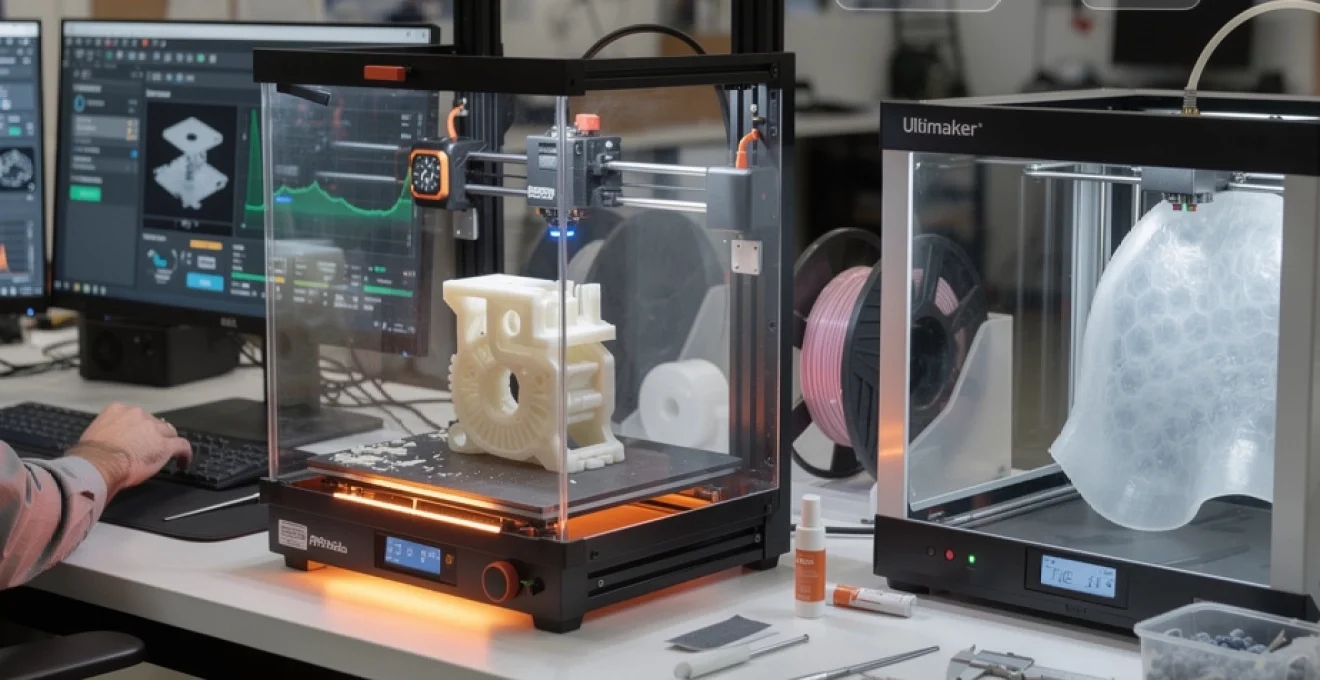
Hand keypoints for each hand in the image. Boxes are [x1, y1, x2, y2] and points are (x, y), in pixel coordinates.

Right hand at [71, 403, 191, 495]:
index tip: (138, 436)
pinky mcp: (165, 445)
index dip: (139, 427)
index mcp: (118, 410)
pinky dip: (185, 454)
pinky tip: (183, 462)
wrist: (98, 464)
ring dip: (167, 442)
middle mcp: (138, 415)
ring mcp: (154, 429)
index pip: (135, 416)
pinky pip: (182, 446)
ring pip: (168, 432)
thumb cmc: (91, 455)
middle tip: (150, 447)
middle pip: (153, 422)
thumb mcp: (94, 434)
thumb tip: (107, 443)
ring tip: (168, 454)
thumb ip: (106, 432)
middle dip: (153, 434)